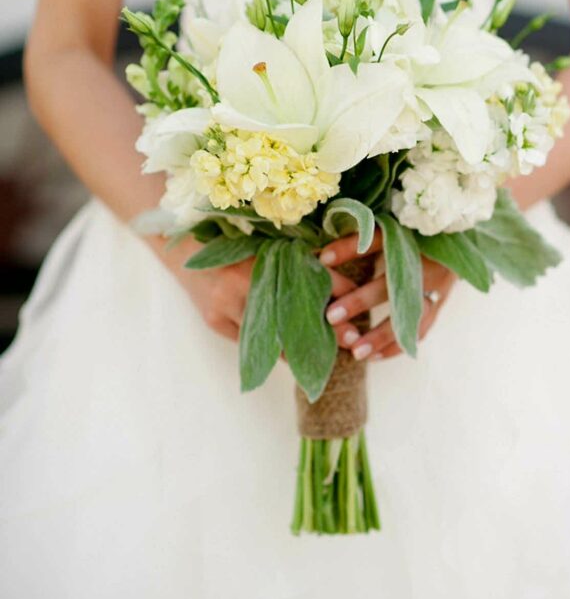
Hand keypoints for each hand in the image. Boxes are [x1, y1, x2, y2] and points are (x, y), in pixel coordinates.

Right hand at [151, 234, 360, 343]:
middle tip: (352, 338)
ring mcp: (226, 302)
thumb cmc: (229, 243)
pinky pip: (253, 342)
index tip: (359, 303)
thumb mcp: (265, 244)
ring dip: (302, 345)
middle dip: (326, 327)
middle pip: (295, 311)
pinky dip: (273, 349)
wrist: (181, 250)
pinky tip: (293, 355)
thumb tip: (339, 282)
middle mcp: (243, 278)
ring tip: (328, 351)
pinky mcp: (216, 320)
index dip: (338, 290)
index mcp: (262, 253)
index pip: (311, 274)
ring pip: (274, 335)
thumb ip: (296, 258)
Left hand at [319, 230, 454, 361]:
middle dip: (360, 301)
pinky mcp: (441, 301)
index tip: (322, 259)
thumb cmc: (412, 229)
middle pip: (392, 283)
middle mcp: (426, 260)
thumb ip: (362, 235)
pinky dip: (397, 345)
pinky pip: (421, 330)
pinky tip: (372, 356)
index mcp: (412, 235)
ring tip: (355, 352)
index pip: (378, 240)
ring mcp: (438, 284)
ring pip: (410, 315)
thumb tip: (321, 250)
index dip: (351, 248)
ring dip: (382, 335)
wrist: (457, 238)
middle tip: (331, 315)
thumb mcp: (391, 225)